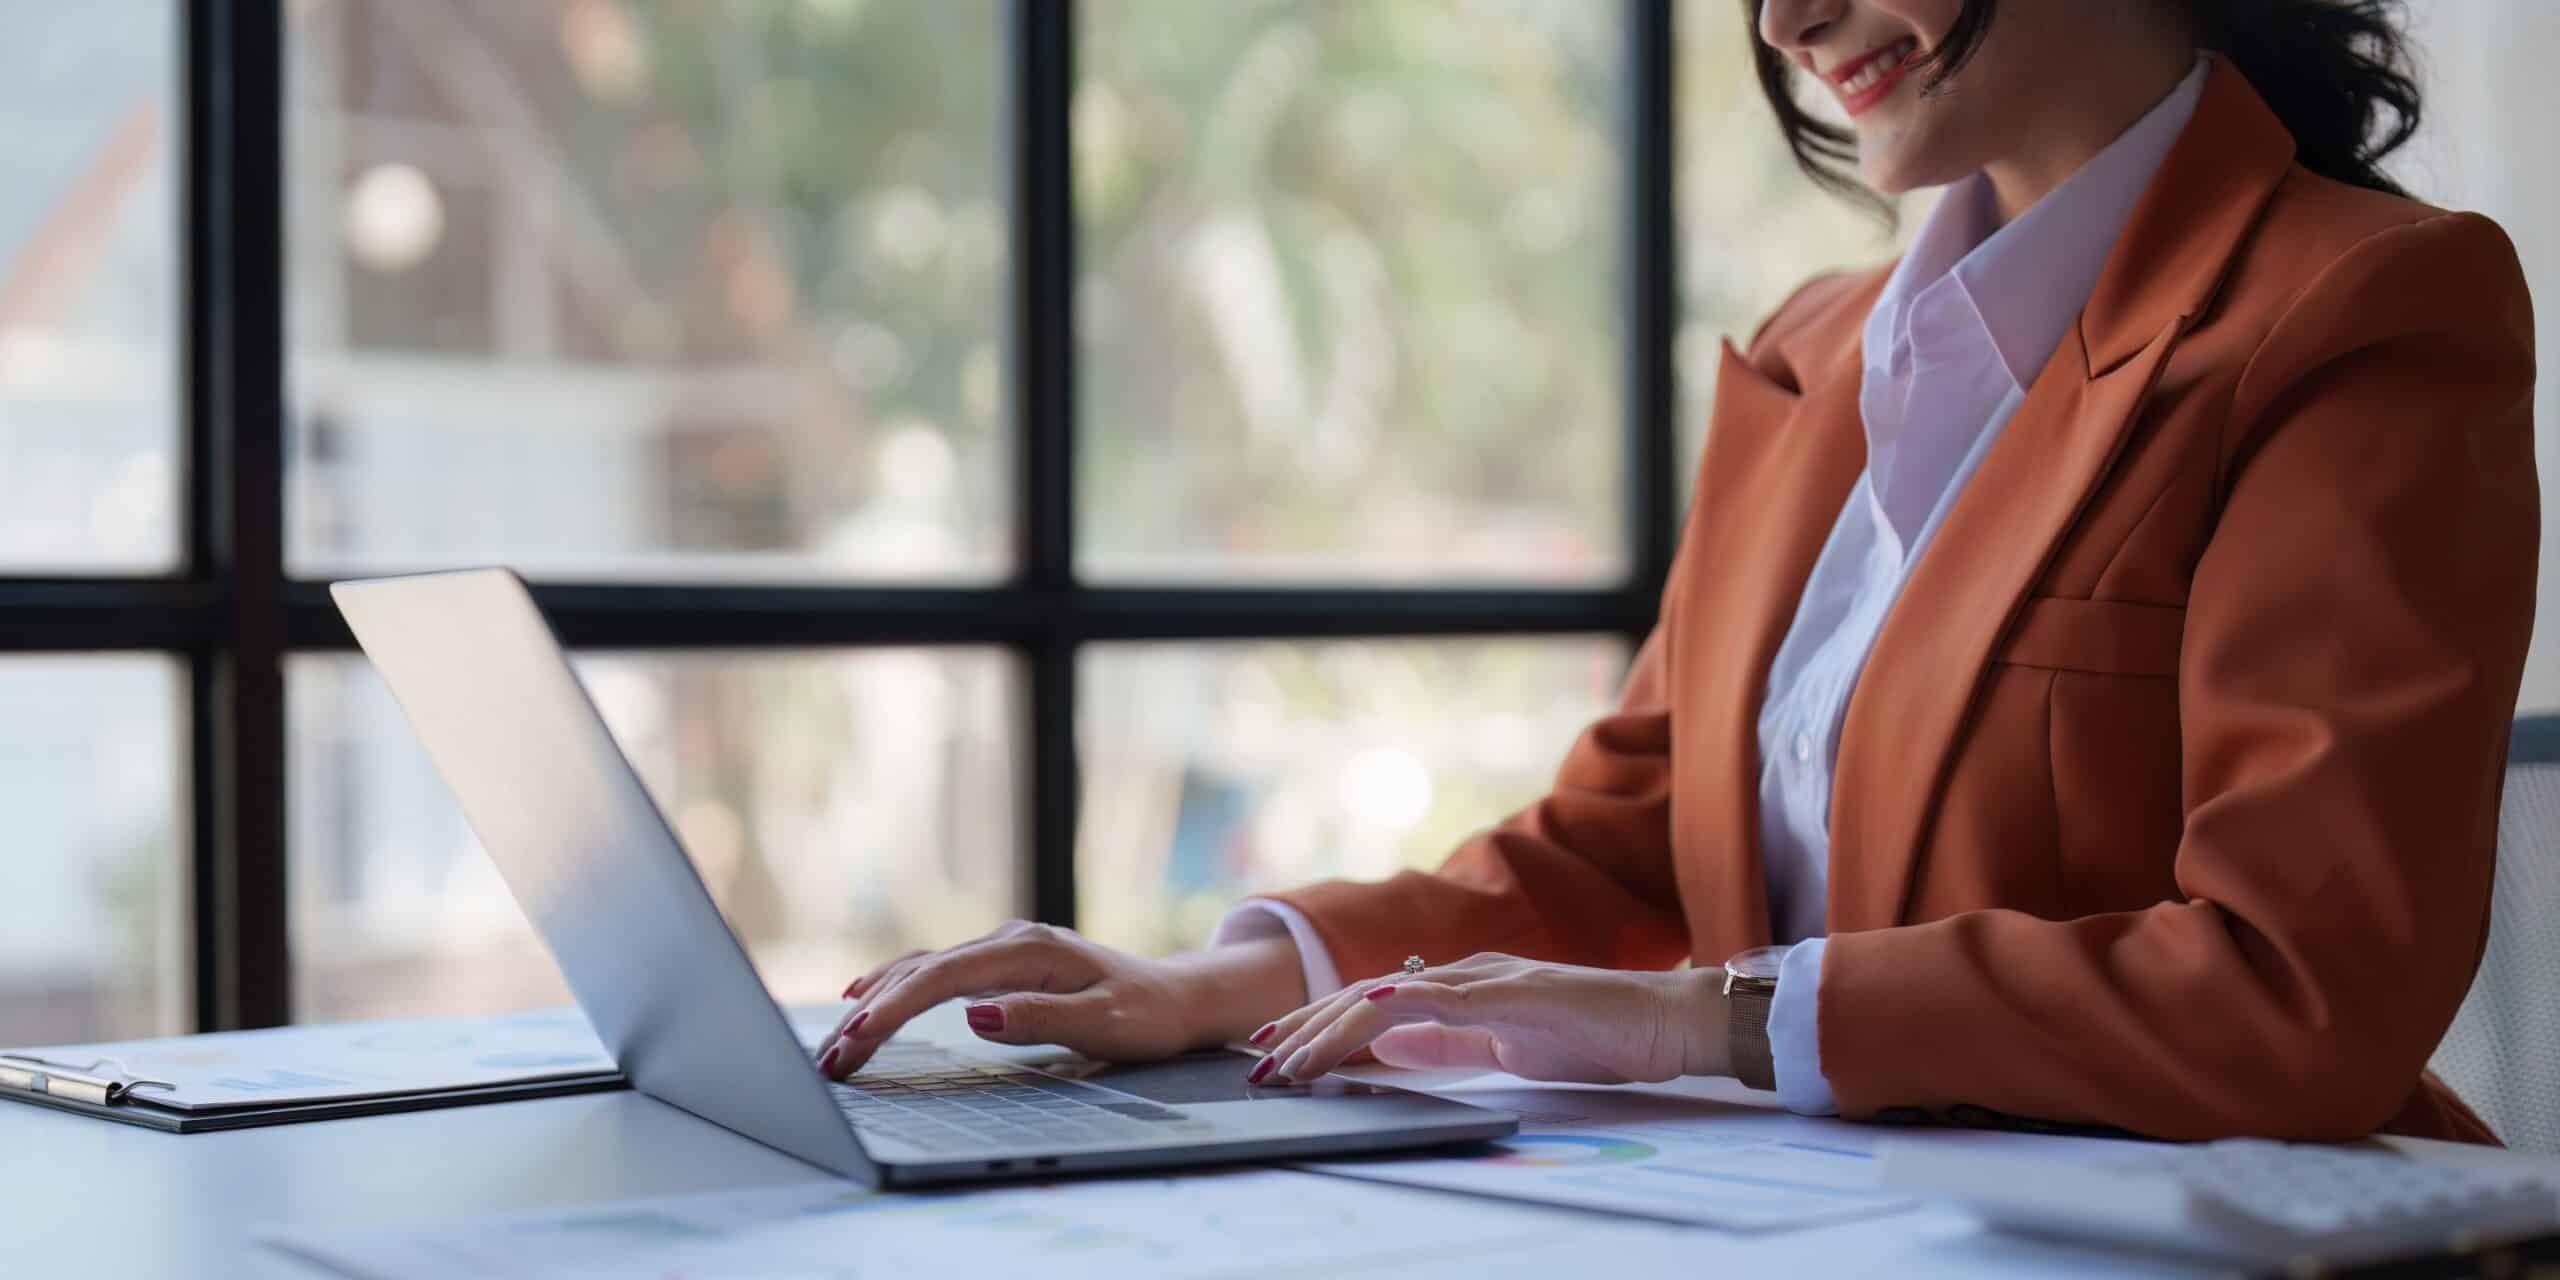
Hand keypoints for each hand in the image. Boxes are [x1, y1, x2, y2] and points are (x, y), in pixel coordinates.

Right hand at [817, 920, 1306, 1077]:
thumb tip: (974, 1014)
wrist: (1177, 996)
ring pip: (922, 970)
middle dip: (869, 1016)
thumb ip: (1040, 1018)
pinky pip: (935, 972)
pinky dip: (896, 987)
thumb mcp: (1104, 1024)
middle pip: (920, 973)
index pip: (941, 981)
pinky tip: (865, 996)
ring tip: (835, 1044)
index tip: (857, 1042)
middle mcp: (1008, 940)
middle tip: (827, 1061)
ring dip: (874, 1005)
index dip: (892, 1011)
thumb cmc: (1147, 1016)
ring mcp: (1002, 948)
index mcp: (1028, 951)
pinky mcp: (1001, 963)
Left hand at [1247, 953, 1728, 1086]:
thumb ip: (1448, 1045)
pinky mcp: (1511, 990)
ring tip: (1291, 1057)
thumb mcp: (1503, 1047)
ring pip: (1387, 996)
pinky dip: (1396, 1006)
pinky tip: (1363, 1016)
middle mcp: (1463, 974)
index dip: (1319, 1028)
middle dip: (1305, 1028)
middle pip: (1363, 997)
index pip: (1372, 1007)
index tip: (1278, 1054)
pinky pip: (1441, 996)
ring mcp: (1485, 978)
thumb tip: (1389, 1050)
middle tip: (1258, 1058)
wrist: (1660, 1021)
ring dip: (1332, 1027)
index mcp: (1460, 988)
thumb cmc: (1593, 1034)